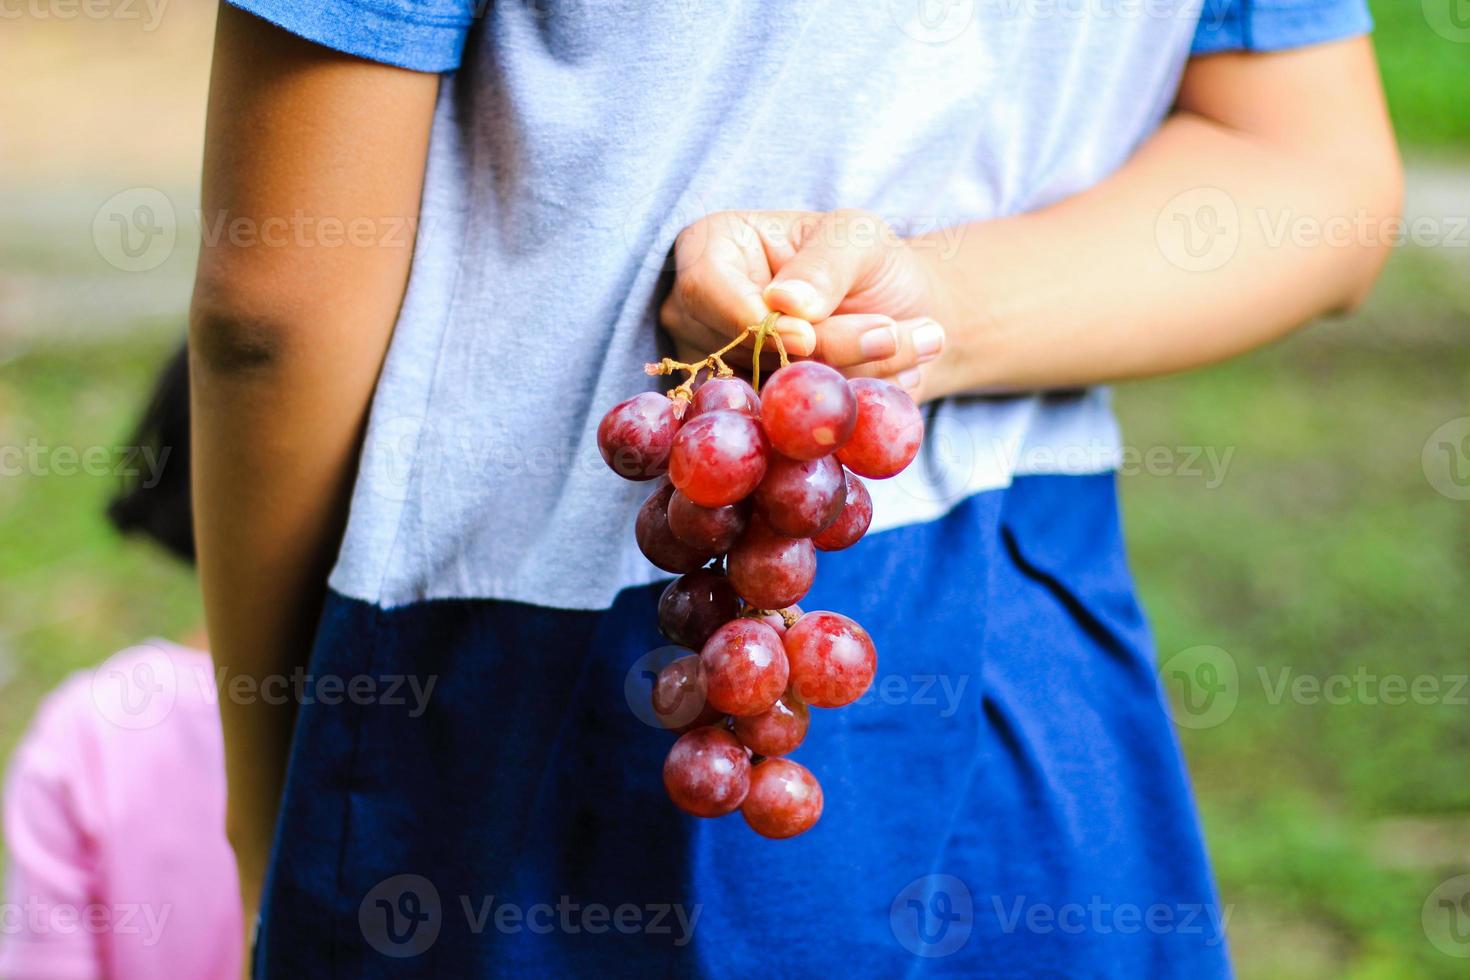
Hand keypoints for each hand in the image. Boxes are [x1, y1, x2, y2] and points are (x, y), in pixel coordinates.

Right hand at [659, 210, 947, 398]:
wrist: (895, 312)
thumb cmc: (866, 260)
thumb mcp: (858, 240)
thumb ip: (825, 265)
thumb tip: (785, 302)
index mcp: (713, 249)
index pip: (705, 288)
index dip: (752, 320)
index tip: (808, 337)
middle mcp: (699, 313)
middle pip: (734, 348)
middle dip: (815, 352)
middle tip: (890, 335)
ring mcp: (718, 366)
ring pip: (760, 391)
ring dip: (838, 381)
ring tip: (898, 347)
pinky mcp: (746, 409)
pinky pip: (779, 423)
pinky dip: (835, 409)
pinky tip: (877, 383)